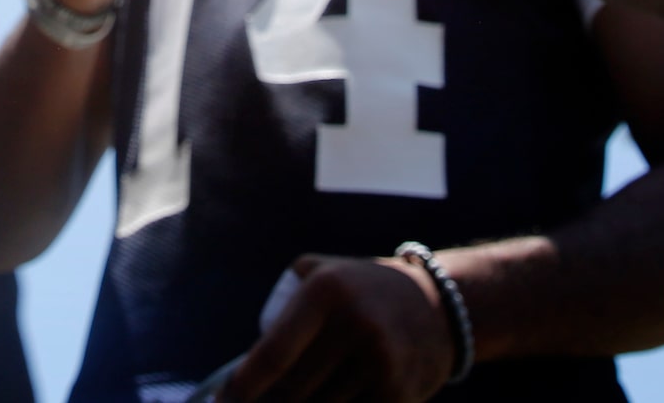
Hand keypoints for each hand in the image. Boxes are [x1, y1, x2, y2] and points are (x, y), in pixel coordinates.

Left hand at [224, 255, 455, 401]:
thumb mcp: (322, 273)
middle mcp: (355, 322)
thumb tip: (246, 368)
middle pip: (293, 391)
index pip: (273, 354)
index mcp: (327, 290)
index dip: (243, 386)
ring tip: (292, 398)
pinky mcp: (399, 391)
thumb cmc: (362, 293)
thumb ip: (281, 305)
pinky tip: (330, 399)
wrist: (440, 307)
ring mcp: (380, 360)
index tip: (224, 401)